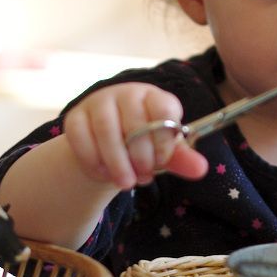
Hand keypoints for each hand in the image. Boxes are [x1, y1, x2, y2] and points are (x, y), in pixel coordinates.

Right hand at [61, 83, 207, 189]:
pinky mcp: (75, 117)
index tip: (163, 162)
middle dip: (141, 157)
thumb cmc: (144, 144)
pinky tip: (102, 174)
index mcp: (155, 97)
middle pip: (134, 122)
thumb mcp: (164, 151)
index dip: (164, 140)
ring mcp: (99, 102)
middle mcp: (126, 93)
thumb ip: (181, 158)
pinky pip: (79, 136)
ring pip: (105, 130)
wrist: (109, 146)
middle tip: (145, 178)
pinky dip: (92, 160)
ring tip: (126, 183)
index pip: (164, 110)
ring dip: (117, 162)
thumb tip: (201, 169)